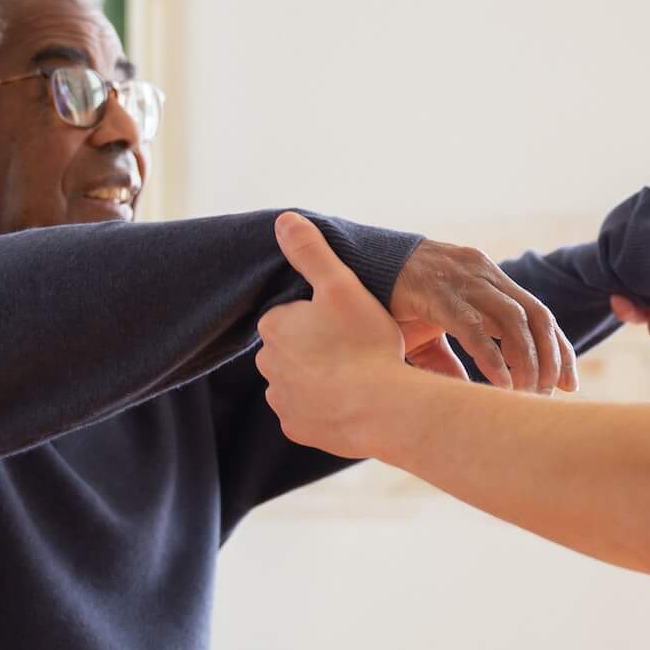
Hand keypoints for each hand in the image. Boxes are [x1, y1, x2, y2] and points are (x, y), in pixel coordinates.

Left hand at [259, 214, 427, 456]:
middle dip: (319, 347)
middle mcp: (268, 365)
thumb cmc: (364, 343)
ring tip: (360, 374)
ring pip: (301, 382)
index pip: (292, 315)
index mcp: (275, 326)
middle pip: (295, 349)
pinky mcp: (298, 430)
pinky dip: (328, 408)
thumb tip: (283, 220)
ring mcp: (282, 401)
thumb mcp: (342, 285)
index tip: (349, 321)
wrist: (382, 407)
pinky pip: (310, 414)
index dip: (322, 316)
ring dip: (323, 378)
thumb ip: (312, 251)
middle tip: (358, 347)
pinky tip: (354, 401)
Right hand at [387, 237, 577, 393]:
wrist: (351, 268)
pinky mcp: (435, 292)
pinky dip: (492, 357)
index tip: (570, 383)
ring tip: (529, 393)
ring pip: (513, 319)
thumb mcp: (431, 332)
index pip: (538, 313)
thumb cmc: (393, 301)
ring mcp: (460, 280)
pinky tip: (501, 383)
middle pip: (536, 315)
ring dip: (527, 360)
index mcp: (488, 279)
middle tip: (557, 392)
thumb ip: (453, 360)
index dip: (559, 348)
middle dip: (553, 356)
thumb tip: (469, 397)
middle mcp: (482, 274)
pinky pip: (473, 326)